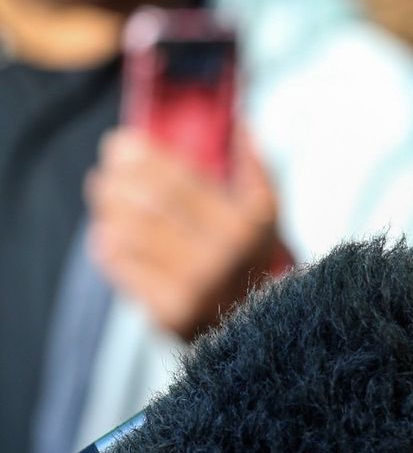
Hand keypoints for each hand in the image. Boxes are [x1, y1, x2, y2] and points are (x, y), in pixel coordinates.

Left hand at [85, 126, 284, 339]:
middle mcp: (221, 256)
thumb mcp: (270, 213)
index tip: (123, 143)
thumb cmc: (259, 259)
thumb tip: (243, 125)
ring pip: (132, 236)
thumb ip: (256, 169)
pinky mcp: (169, 314)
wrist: (263, 327)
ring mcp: (193, 288)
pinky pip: (124, 270)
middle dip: (120, 180)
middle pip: (151, 206)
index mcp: (247, 224)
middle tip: (107, 167)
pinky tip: (107, 230)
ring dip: (109, 209)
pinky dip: (108, 246)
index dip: (145, 159)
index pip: (181, 182)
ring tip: (103, 192)